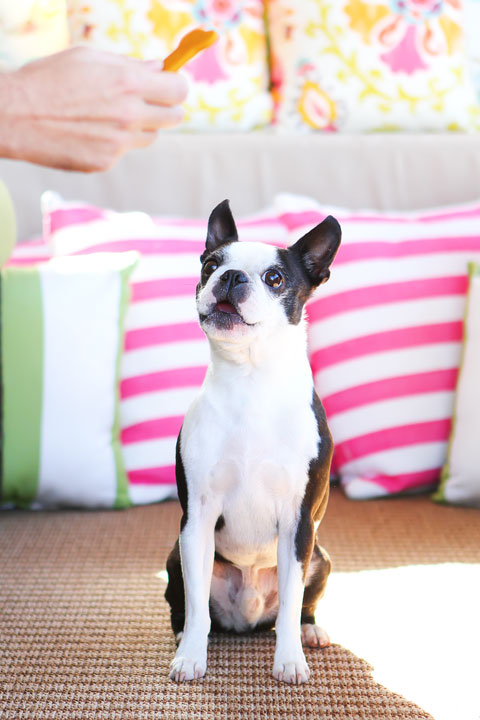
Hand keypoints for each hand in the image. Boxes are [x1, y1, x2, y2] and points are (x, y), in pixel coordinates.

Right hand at [0, 46, 188, 171]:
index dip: (176, 86)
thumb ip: (128, 64)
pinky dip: (114, 142)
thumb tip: (157, 67)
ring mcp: (119, 143)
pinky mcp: (106, 161)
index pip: (178, 89)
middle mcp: (129, 115)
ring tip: (109, 115)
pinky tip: (89, 131)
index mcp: (128, 84)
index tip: (170, 85)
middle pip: (174, 117)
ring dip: (140, 126)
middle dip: (166, 108)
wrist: (15, 116)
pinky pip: (123, 151)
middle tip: (149, 102)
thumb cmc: (48, 79)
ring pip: (150, 137)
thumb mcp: (88, 58)